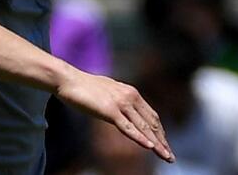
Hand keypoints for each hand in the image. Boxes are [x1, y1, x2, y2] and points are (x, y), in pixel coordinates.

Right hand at [55, 68, 174, 163]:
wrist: (67, 80)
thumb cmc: (83, 86)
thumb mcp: (107, 92)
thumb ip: (118, 100)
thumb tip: (122, 110)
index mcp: (131, 92)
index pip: (151, 115)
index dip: (159, 131)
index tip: (164, 144)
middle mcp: (130, 96)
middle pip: (152, 123)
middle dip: (163, 141)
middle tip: (170, 156)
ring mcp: (121, 103)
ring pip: (143, 127)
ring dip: (157, 144)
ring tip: (166, 157)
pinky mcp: (110, 110)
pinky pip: (128, 128)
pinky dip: (141, 138)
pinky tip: (150, 147)